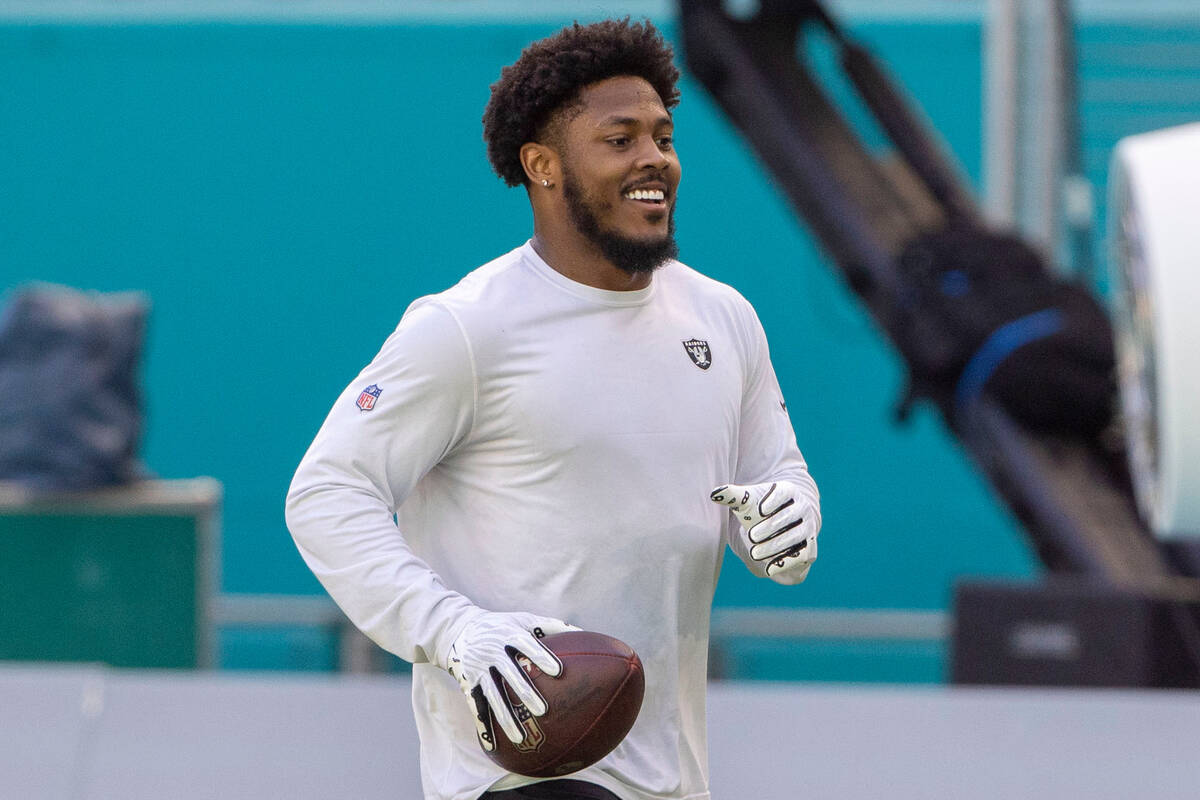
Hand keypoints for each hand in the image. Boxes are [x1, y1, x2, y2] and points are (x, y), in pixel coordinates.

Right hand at [444, 611, 577, 750]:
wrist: (459, 629)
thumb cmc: (502, 626)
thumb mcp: (524, 619)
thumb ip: (553, 626)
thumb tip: (584, 633)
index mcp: (508, 634)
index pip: (526, 645)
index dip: (542, 657)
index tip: (558, 672)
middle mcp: (492, 651)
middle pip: (510, 673)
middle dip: (525, 692)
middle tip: (543, 710)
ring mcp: (479, 669)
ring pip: (492, 695)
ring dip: (505, 717)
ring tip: (520, 738)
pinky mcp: (469, 684)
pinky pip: (476, 706)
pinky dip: (483, 726)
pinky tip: (493, 746)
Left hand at [711, 481, 819, 584]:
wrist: (783, 524)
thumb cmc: (762, 508)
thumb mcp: (749, 501)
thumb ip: (733, 496)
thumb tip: (715, 494)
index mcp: (788, 490)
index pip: (783, 492)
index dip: (773, 500)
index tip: (760, 510)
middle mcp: (802, 508)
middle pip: (788, 517)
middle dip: (769, 527)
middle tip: (751, 536)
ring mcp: (808, 528)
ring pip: (795, 537)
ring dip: (775, 546)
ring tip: (754, 553)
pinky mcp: (810, 548)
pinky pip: (802, 555)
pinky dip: (787, 561)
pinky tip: (769, 568)